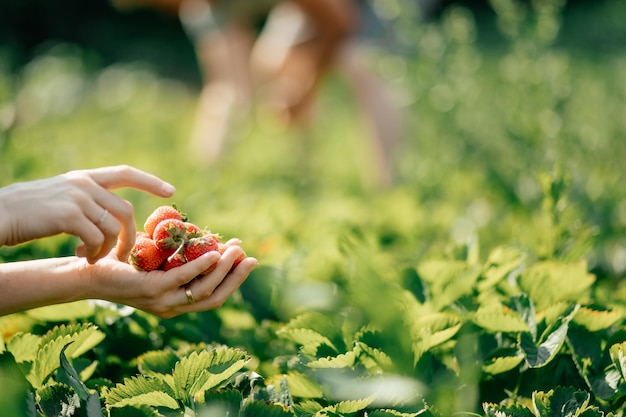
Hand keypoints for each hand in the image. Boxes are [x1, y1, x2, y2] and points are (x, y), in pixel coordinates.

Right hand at [0, 165, 175, 263]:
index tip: (171, 191)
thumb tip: (110, 217)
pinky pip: (97, 238)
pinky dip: (96, 253)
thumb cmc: (27, 214)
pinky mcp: (68, 215)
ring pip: (113, 227)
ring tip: (96, 259)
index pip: (124, 173)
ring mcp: (77, 198)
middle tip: (125, 254)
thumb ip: (86, 201)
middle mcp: (83, 184)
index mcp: (83, 178)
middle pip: (125, 210)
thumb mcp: (60, 198)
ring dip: (110, 249)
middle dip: (130, 236)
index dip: (150, 182)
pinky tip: (85, 259)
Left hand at [87, 244, 257, 317]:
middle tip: (251, 257)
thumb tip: (200, 238)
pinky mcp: (151, 291)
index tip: (247, 259)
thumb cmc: (120, 264)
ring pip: (204, 290)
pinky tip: (213, 253)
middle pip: (215, 297)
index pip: (213, 296)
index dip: (233, 279)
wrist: (86, 272)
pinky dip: (202, 266)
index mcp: (175, 303)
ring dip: (224, 270)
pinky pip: (183, 278)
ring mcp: (162, 302)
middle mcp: (171, 308)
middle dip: (236, 277)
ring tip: (236, 251)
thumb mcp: (155, 261)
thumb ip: (177, 257)